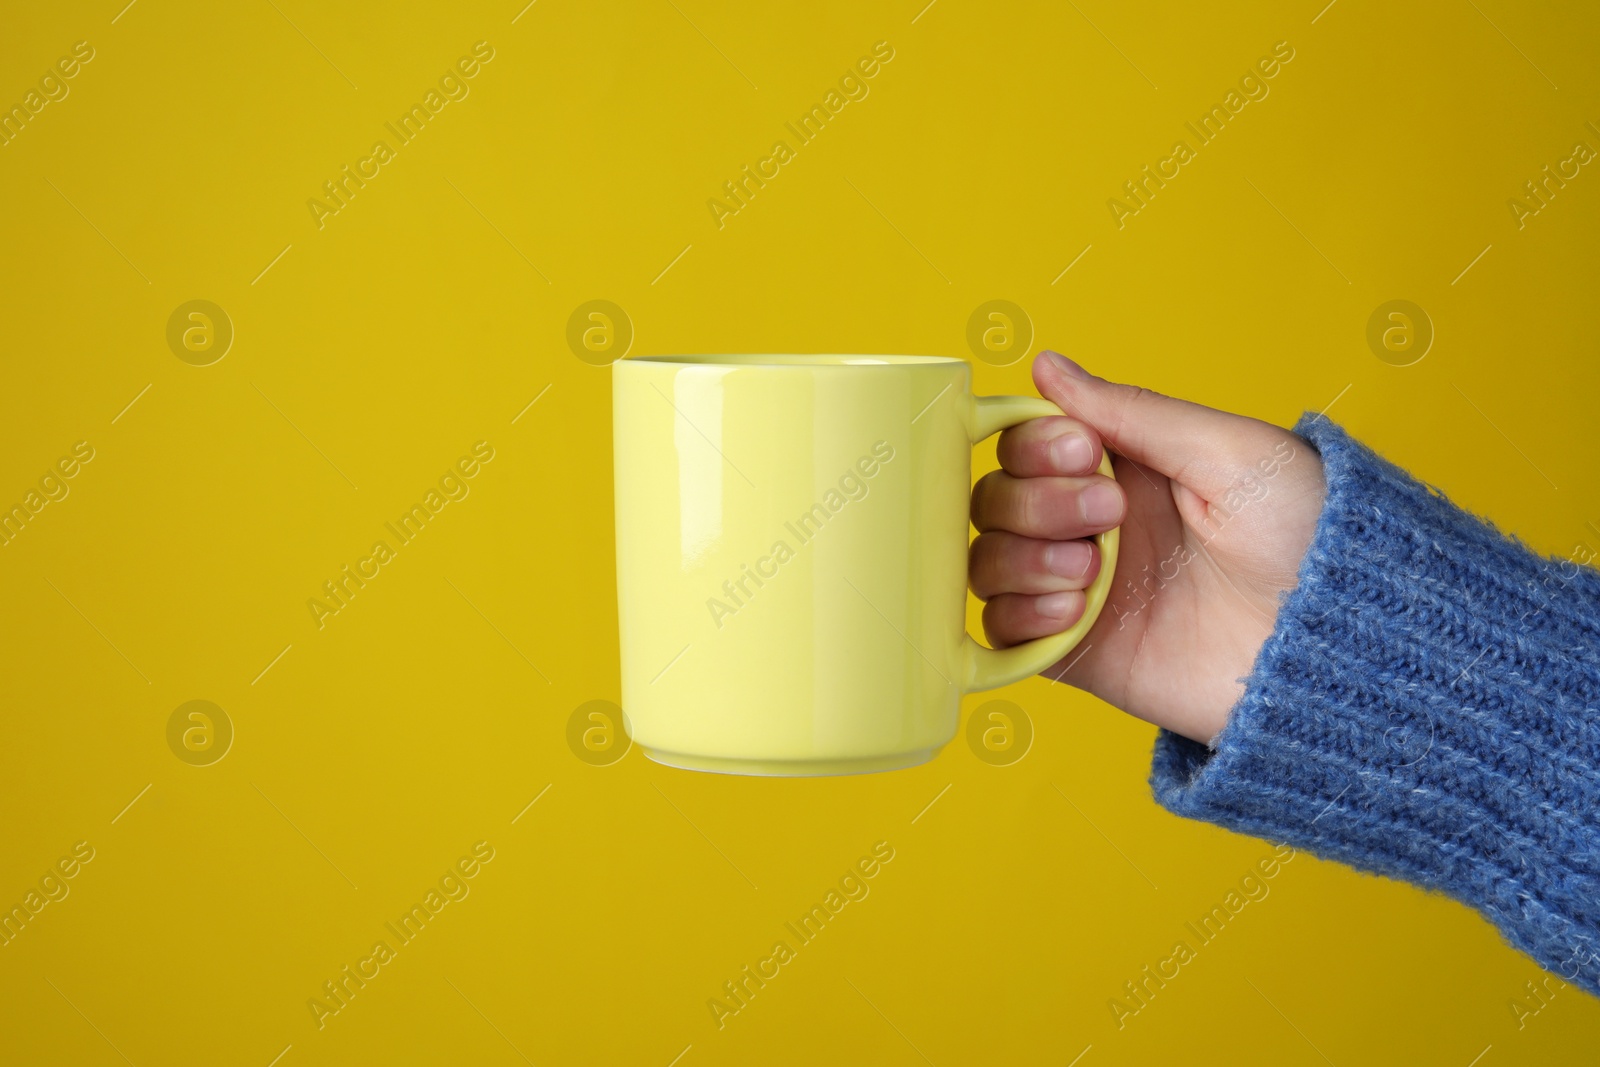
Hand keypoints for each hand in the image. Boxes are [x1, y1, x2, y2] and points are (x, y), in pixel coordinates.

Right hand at [969, 352, 1326, 742]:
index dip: (1035, 444)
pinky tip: (1072, 608)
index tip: (1083, 452)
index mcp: (1126, 469)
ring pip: (988, 560)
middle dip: (1036, 500)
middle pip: (996, 499)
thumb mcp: (1228, 452)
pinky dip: (1018, 613)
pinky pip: (1001, 630)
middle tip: (1109, 515)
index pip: (1029, 443)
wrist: (1342, 646)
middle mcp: (1094, 528)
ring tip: (1093, 572)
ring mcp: (1083, 592)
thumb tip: (1046, 366)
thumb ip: (1129, 412)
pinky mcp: (1080, 655)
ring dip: (1021, 556)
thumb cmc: (1310, 538)